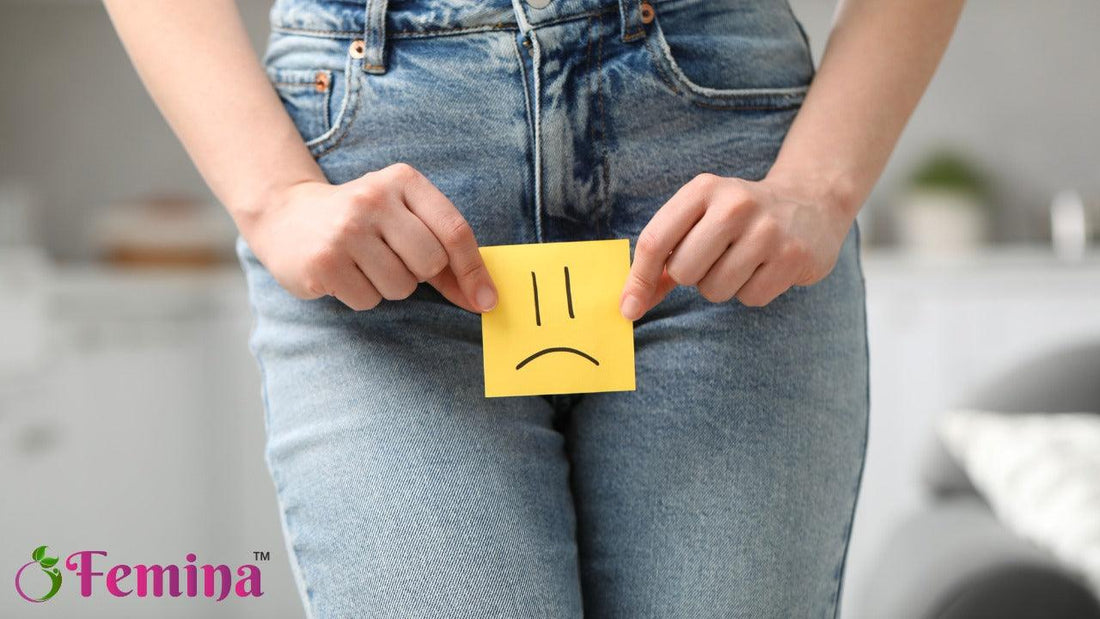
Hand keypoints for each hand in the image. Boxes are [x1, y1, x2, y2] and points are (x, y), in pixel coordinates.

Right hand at [241, 163, 496, 312]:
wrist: (286, 215)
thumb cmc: (362, 221)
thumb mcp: (404, 218)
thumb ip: (445, 253)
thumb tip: (484, 297)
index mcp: (402, 180)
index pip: (455, 230)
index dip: (475, 271)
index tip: (487, 300)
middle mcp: (373, 199)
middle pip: (431, 263)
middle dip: (420, 274)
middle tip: (392, 259)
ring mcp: (345, 230)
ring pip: (401, 287)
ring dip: (388, 286)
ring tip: (363, 263)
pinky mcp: (323, 262)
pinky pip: (369, 300)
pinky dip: (362, 295)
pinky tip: (343, 273)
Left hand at [619, 173, 853, 319]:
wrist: (811, 202)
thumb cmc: (738, 219)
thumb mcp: (699, 220)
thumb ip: (663, 259)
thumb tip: (630, 304)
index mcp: (703, 189)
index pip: (655, 240)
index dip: (638, 279)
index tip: (629, 308)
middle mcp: (735, 204)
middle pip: (683, 271)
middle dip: (691, 277)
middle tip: (714, 259)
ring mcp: (768, 230)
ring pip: (715, 290)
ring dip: (722, 286)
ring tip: (742, 261)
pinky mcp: (794, 256)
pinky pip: (750, 298)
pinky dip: (752, 292)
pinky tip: (765, 268)